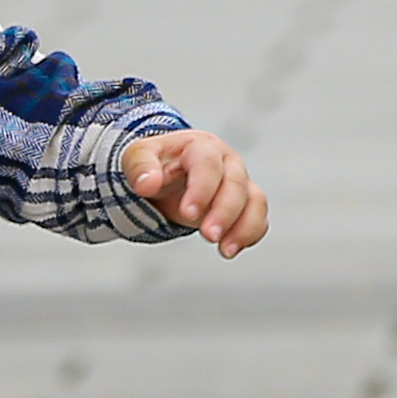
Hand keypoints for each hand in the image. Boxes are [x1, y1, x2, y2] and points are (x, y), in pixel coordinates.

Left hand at [122, 129, 267, 257]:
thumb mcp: (138, 157)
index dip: (202, 189)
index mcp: (200, 146)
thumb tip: (147, 184)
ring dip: (244, 227)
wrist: (167, 173)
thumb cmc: (155, 163)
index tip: (188, 213)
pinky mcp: (244, 203)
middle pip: (235, 184)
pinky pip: (258, 217)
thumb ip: (140, 167)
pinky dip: (250, 234)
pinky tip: (231, 248)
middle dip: (224, 213)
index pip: (207, 164)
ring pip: (254, 201)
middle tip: (209, 236)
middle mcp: (226, 161)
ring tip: (225, 250)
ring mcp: (238, 182)